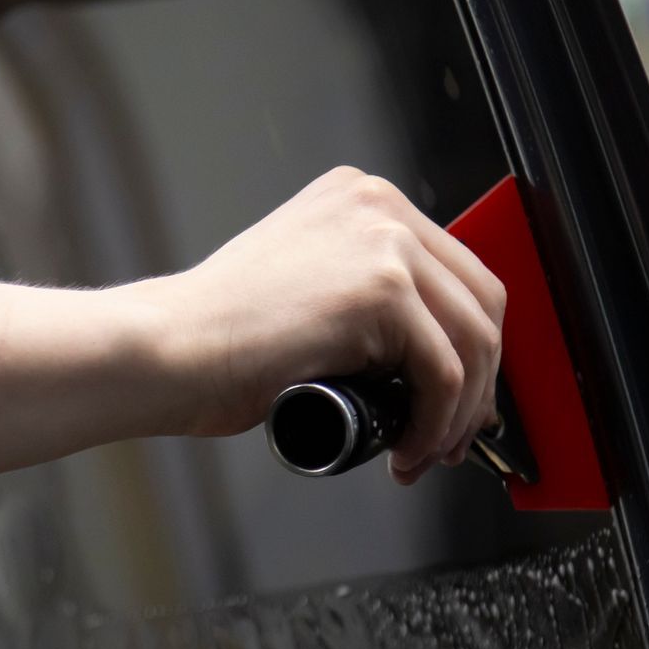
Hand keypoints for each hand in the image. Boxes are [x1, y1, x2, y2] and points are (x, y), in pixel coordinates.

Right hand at [127, 167, 505, 483]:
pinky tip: (405, 449)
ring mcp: (384, 242)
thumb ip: (360, 290)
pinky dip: (435, 425)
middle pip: (481, 300)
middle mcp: (378, 205)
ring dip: (459, 413)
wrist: (167, 350)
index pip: (457, 270)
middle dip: (479, 381)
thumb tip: (423, 348)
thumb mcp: (306, 286)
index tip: (457, 398)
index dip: (470, 345)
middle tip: (454, 435)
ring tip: (426, 452)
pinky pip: (444, 373)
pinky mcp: (383, 291)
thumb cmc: (215, 336)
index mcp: (361, 197)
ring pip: (473, 340)